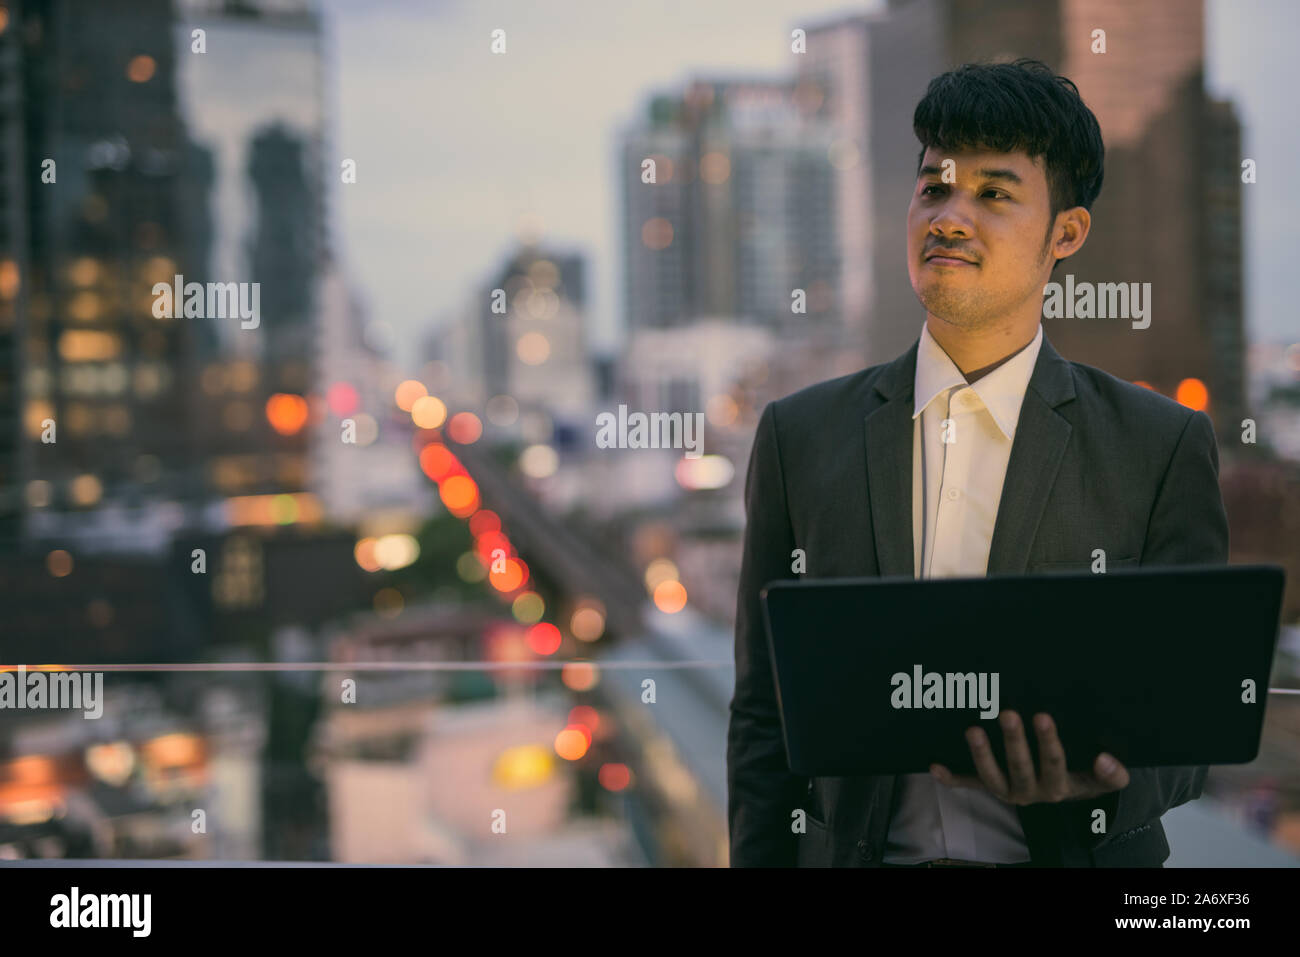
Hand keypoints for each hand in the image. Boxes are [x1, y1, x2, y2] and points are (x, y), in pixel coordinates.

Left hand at [929, 710, 1128, 804]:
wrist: (1068, 795)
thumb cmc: (1085, 776)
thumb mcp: (1102, 779)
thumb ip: (1112, 774)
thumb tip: (1107, 760)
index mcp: (1059, 787)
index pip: (1054, 764)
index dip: (1048, 742)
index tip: (1043, 716)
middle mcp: (1031, 792)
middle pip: (1019, 768)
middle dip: (1013, 742)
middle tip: (1007, 713)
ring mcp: (1008, 790)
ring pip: (992, 778)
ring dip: (980, 756)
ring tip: (973, 730)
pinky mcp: (991, 788)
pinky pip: (970, 785)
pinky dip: (952, 779)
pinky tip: (935, 767)